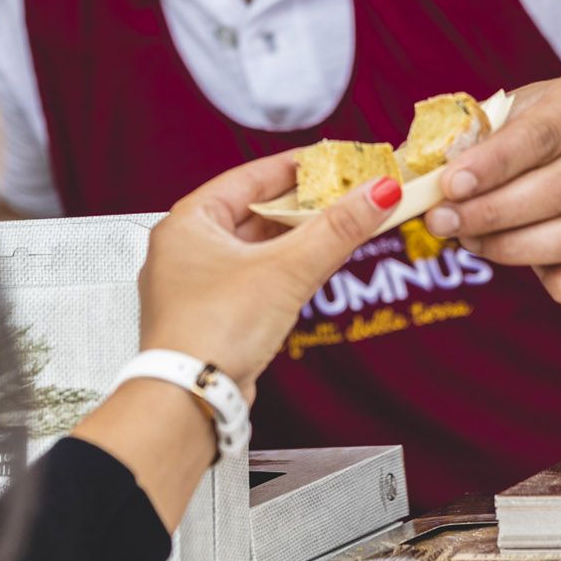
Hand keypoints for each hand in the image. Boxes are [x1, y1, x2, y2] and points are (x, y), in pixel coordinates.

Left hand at [139, 153, 397, 387]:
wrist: (188, 399)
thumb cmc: (211, 332)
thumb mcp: (286, 270)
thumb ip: (336, 230)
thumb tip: (376, 194)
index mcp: (188, 222)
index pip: (248, 177)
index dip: (294, 167)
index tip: (330, 160)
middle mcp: (184, 249)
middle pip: (252, 212)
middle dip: (301, 206)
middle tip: (342, 195)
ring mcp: (194, 284)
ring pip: (253, 248)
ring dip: (294, 240)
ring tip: (335, 228)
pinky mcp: (209, 316)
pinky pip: (251, 279)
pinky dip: (281, 270)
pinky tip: (308, 270)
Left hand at [426, 75, 560, 309]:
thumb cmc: (555, 125)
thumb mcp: (521, 107)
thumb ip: (474, 133)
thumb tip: (412, 169)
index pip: (541, 135)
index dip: (492, 164)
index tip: (448, 185)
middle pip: (555, 191)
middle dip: (487, 213)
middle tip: (440, 221)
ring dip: (509, 247)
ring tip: (468, 240)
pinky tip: (532, 276)